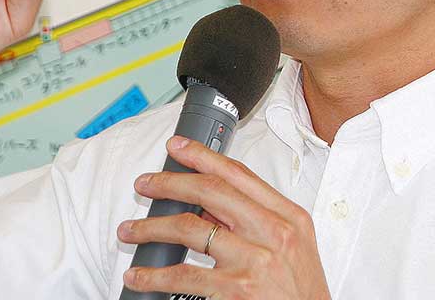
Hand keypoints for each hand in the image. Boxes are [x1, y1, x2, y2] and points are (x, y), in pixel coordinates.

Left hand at [118, 136, 330, 299]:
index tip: (179, 148)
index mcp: (288, 217)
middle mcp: (273, 233)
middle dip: (170, 183)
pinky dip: (154, 275)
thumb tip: (208, 204)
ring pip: (190, 229)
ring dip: (152, 227)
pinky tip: (140, 275)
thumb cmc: (301, 294)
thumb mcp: (292, 248)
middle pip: (211, 191)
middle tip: (146, 184)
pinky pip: (183, 275)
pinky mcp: (236, 290)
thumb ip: (255, 222)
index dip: (203, 156)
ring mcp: (254, 261)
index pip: (239, 174)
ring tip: (132, 231)